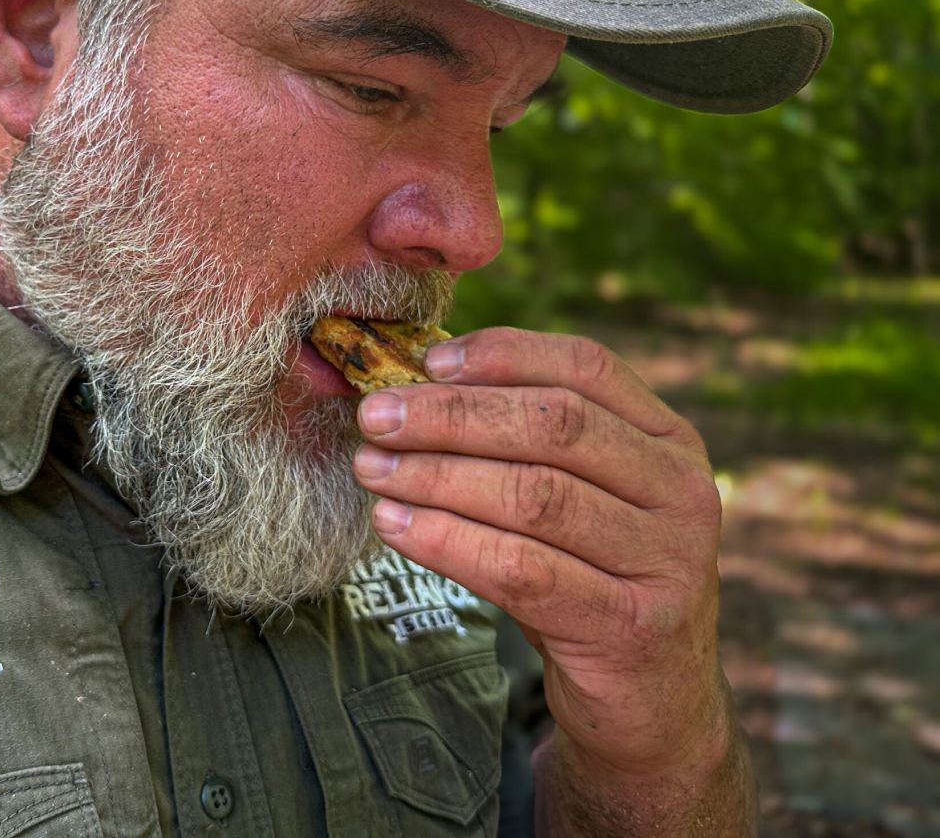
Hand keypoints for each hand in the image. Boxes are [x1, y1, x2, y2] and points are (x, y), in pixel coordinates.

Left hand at [351, 326, 728, 779]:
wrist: (649, 701)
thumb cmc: (588, 578)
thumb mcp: (573, 497)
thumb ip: (521, 441)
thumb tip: (413, 385)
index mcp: (668, 440)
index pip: (586, 367)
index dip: (504, 355)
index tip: (427, 360)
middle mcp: (681, 491)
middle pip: (555, 426)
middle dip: (453, 415)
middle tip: (376, 417)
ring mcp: (666, 561)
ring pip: (535, 496)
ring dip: (439, 476)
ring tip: (374, 470)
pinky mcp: (631, 628)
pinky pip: (523, 570)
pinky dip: (449, 542)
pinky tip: (397, 526)